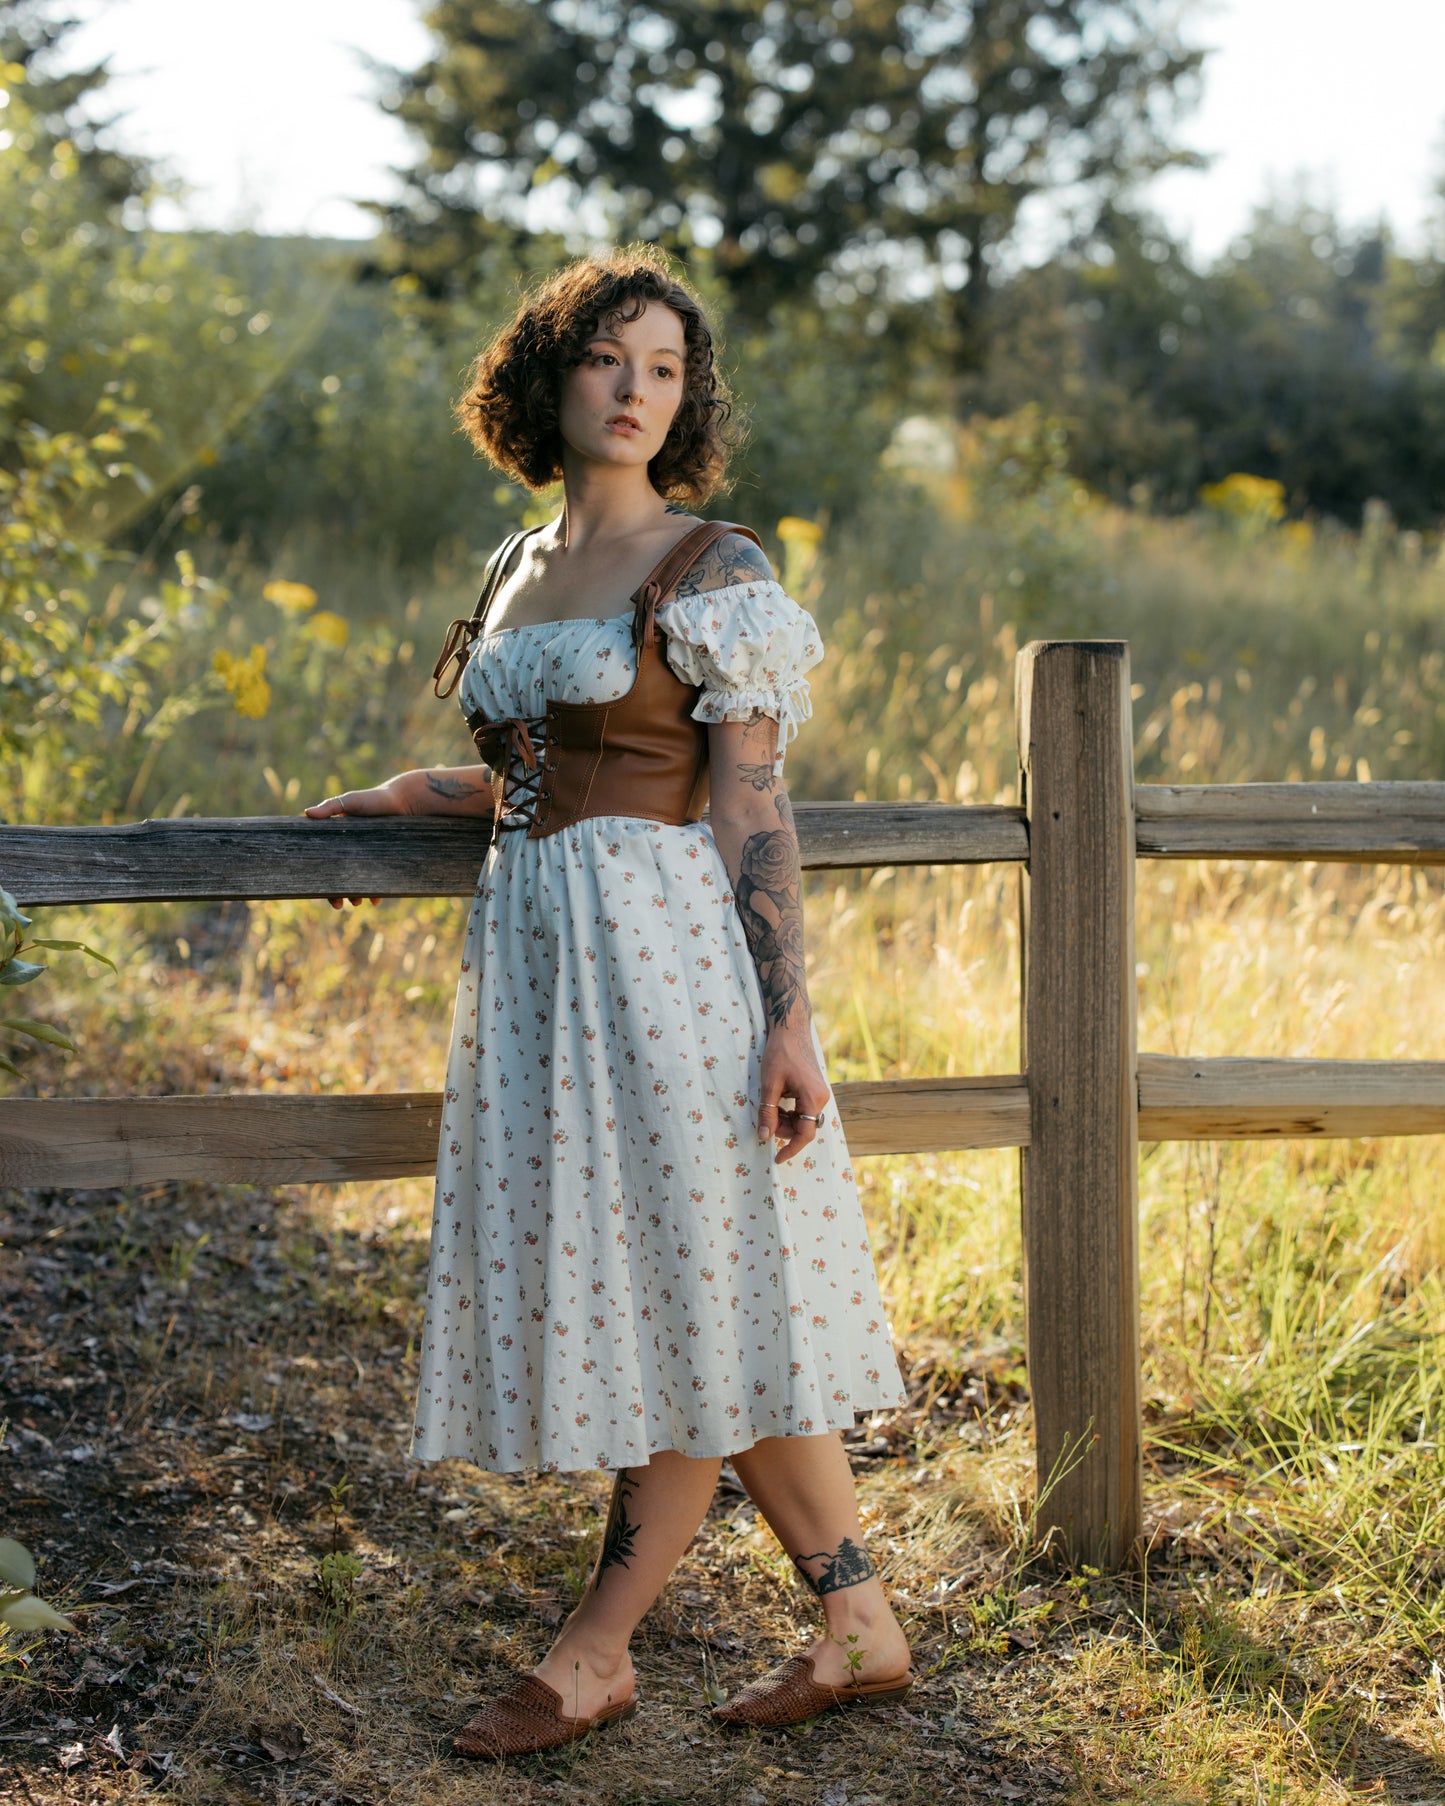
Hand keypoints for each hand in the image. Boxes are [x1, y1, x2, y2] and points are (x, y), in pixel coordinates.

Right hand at [303, 783, 405, 906]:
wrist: (404, 801)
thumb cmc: (373, 799)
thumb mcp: (350, 801)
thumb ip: (330, 807)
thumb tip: (306, 813)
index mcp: (337, 840)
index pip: (325, 862)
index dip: (321, 877)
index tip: (319, 891)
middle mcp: (351, 851)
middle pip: (340, 877)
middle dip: (339, 892)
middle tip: (340, 904)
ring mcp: (368, 858)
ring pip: (359, 882)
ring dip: (356, 894)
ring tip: (358, 902)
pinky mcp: (385, 861)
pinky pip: (378, 881)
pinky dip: (377, 891)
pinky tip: (376, 900)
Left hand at [756, 1024, 830, 1163]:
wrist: (791, 1029)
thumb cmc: (780, 1054)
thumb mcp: (769, 1084)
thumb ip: (768, 1112)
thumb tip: (764, 1137)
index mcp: (813, 1098)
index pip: (805, 1134)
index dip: (790, 1149)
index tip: (777, 1159)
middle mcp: (821, 1098)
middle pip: (804, 1127)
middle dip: (784, 1130)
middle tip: (765, 1122)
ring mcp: (820, 1093)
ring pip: (803, 1118)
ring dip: (786, 1120)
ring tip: (770, 1108)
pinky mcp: (815, 1089)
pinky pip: (804, 1108)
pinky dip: (790, 1111)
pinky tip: (778, 1102)